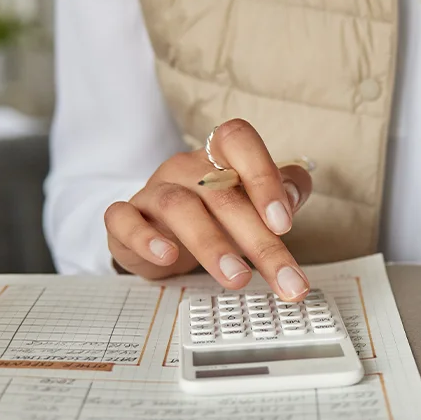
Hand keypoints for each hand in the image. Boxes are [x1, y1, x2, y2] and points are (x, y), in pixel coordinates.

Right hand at [104, 119, 313, 297]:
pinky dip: (145, 239)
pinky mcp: (124, 218)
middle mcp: (184, 168)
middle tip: (284, 279)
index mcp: (217, 157)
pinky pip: (125, 220)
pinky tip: (168, 257)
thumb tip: (295, 190)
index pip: (237, 140)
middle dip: (258, 240)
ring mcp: (152, 191)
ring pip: (179, 208)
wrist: (155, 235)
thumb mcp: (251, 202)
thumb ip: (283, 190)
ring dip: (212, 245)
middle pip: (221, 193)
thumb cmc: (212, 216)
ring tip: (238, 278)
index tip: (284, 223)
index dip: (262, 175)